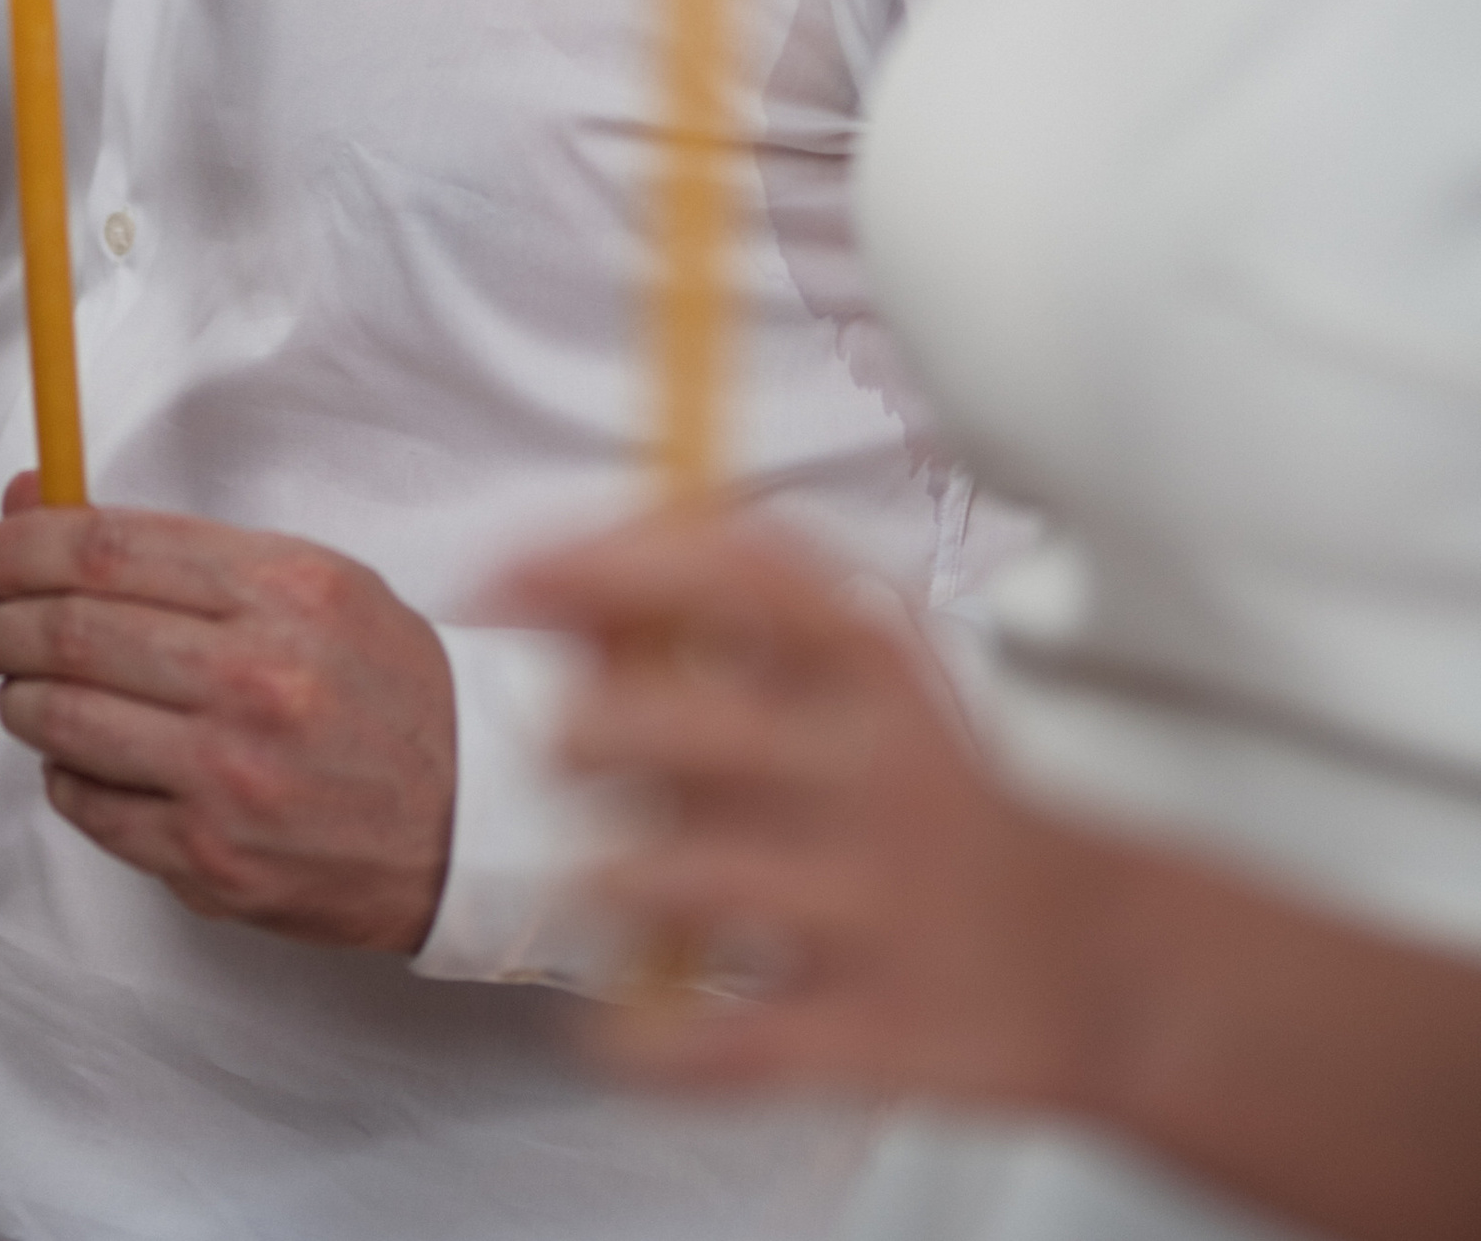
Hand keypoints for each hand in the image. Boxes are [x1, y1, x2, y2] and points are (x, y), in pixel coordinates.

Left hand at [0, 483, 454, 950]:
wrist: (473, 814)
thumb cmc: (383, 683)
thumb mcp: (306, 579)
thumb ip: (173, 544)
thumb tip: (36, 503)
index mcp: (284, 591)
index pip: (107, 549)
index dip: (24, 545)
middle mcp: (255, 682)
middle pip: (70, 632)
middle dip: (1, 621)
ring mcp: (230, 779)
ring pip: (63, 721)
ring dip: (18, 696)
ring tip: (23, 686)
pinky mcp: (212, 861)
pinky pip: (90, 807)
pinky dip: (63, 773)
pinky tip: (81, 755)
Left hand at [494, 506, 1105, 1101]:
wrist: (1095, 965)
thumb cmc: (940, 799)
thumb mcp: (873, 674)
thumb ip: (735, 616)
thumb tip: (565, 589)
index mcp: (877, 669)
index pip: (738, 574)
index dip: (604, 561)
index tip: (508, 574)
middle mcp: (875, 774)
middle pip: (683, 727)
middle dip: (583, 733)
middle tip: (565, 751)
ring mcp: (871, 908)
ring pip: (676, 880)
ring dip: (600, 880)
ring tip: (600, 881)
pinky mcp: (867, 1035)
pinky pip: (716, 1042)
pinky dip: (646, 1041)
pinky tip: (627, 1025)